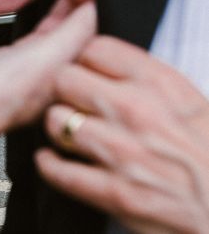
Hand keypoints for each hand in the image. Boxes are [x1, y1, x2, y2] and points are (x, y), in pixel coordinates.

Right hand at [0, 0, 96, 137]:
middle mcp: (64, 67)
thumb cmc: (3, 95)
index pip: (98, 29)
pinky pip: (49, 24)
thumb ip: (74, 32)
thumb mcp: (48, 57)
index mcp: (77, 73)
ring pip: (68, 22)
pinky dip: (57, 6)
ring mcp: (44, 60)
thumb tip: (95, 6)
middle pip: (86, 25)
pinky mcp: (25, 52)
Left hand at [38, 37, 208, 233]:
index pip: (95, 48)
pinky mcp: (117, 193)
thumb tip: (101, 57)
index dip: (85, 59)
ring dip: (58, 127)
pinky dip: (50, 165)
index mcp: (160, 83)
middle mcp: (139, 111)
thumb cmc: (208, 152)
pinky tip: (56, 161)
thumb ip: (145, 77)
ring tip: (67, 132)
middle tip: (72, 102)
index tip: (85, 71)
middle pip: (64, 79)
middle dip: (64, 90)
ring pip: (56, 120)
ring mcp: (125, 152)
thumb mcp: (188, 100)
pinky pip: (59, 169)